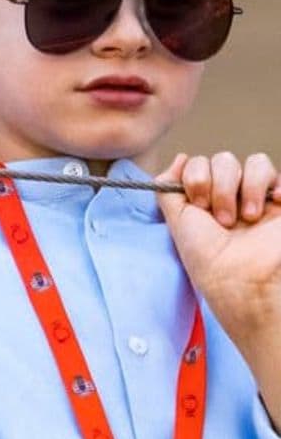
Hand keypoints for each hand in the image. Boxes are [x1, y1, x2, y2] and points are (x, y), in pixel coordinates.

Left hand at [157, 151, 280, 347]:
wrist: (242, 280)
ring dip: (246, 187)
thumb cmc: (208, 258)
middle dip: (220, 186)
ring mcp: (258, 198)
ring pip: (254, 162)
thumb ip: (169, 188)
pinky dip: (271, 185)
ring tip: (247, 218)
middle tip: (223, 219)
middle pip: (224, 160)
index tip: (199, 205)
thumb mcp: (177, 221)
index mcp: (205, 199)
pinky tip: (272, 204)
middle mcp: (231, 196)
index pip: (199, 164)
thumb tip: (180, 158)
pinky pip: (277, 175)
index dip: (196, 177)